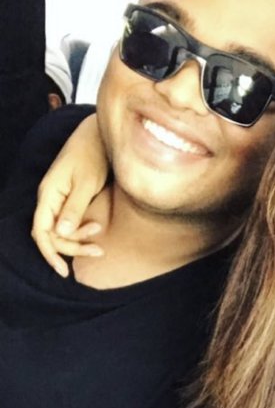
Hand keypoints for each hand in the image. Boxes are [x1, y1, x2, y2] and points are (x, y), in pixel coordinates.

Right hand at [31, 114, 109, 276]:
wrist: (99, 135)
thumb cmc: (93, 155)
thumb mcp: (86, 182)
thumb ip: (73, 207)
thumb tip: (61, 233)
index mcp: (48, 194)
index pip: (41, 231)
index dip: (50, 253)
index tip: (64, 271)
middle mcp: (49, 199)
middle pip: (51, 235)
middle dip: (73, 247)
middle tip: (98, 251)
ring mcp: (58, 199)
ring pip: (61, 231)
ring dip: (79, 240)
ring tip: (100, 243)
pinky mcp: (69, 199)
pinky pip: (68, 223)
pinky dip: (80, 233)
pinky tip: (94, 235)